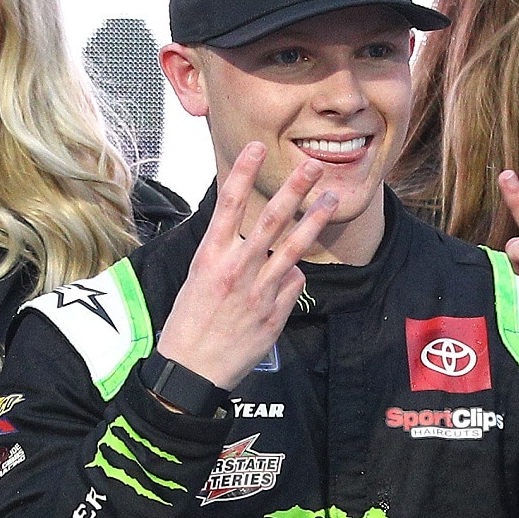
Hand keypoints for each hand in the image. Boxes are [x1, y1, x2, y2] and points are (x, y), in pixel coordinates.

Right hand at [156, 143, 335, 389]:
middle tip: (312, 166)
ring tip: (329, 200)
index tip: (257, 147)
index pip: (227, 205)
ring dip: (314, 221)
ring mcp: (258, 291)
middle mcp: (235, 269)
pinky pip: (293, 282)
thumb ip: (224, 254)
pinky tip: (289, 276)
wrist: (192, 370)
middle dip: (294, 189)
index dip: (244, 173)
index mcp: (209, 257)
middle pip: (270, 220)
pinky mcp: (274, 313)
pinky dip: (294, 274)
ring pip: (293, 248)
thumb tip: (252, 237)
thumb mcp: (196, 279)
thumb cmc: (189, 323)